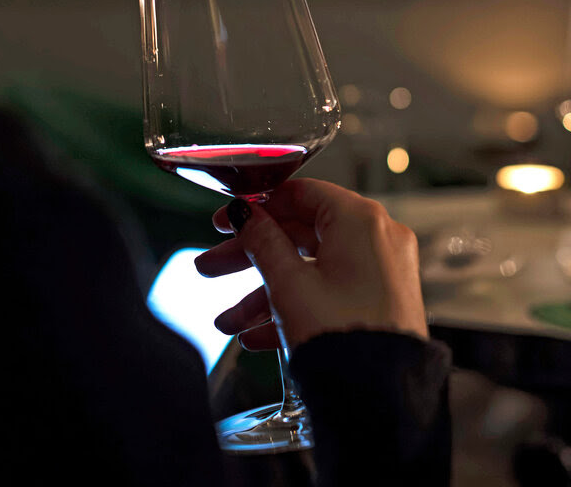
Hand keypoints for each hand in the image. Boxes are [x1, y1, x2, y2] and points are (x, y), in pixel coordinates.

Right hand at [194, 179, 427, 350]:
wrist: (382, 401)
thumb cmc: (344, 337)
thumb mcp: (289, 284)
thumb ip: (263, 242)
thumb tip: (245, 216)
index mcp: (359, 220)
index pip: (300, 194)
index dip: (256, 206)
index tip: (226, 220)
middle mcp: (376, 239)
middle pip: (299, 235)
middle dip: (250, 258)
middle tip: (212, 266)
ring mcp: (380, 272)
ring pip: (309, 270)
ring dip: (264, 293)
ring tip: (228, 321)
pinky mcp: (378, 301)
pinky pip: (327, 293)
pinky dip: (293, 307)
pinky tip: (257, 335)